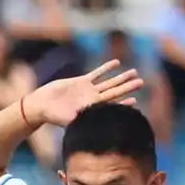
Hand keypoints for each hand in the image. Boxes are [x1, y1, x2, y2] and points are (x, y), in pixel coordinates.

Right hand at [25, 60, 142, 127]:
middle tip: (142, 82)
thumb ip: (81, 119)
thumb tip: (92, 121)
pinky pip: (96, 73)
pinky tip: (116, 63)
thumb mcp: (69, 120)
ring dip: (121, 77)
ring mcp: (88, 91)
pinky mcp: (81, 82)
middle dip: (128, 87)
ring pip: (108, 82)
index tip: (135, 101)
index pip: (111, 107)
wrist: (42, 106)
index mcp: (92, 110)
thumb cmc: (54, 116)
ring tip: (134, 72)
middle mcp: (93, 101)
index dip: (123, 104)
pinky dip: (106, 68)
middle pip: (115, 92)